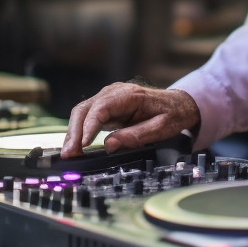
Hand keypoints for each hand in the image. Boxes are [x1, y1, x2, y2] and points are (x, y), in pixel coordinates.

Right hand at [62, 83, 200, 156]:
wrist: (178, 104)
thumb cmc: (171, 114)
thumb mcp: (161, 127)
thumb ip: (136, 135)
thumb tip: (109, 145)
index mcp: (129, 95)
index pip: (101, 108)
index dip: (89, 126)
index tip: (83, 143)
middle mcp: (114, 92)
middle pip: (85, 109)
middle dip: (74, 132)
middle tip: (69, 154)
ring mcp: (107, 98)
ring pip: (81, 113)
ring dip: (73, 133)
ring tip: (69, 154)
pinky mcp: (105, 107)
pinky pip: (87, 117)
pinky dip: (79, 132)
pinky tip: (75, 146)